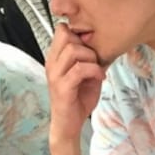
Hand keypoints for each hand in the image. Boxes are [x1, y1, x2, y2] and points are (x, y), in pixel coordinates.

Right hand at [45, 23, 105, 141]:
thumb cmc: (78, 99)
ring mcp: (55, 75)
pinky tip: (101, 77)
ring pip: (74, 50)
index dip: (78, 33)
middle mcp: (52, 63)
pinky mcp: (62, 87)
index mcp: (55, 58)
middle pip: (67, 35)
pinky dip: (95, 70)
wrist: (69, 125)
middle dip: (86, 45)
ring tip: (97, 70)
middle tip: (95, 60)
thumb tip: (103, 43)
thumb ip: (90, 58)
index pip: (62, 30)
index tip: (91, 48)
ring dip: (91, 58)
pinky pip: (80, 69)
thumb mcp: (87, 74)